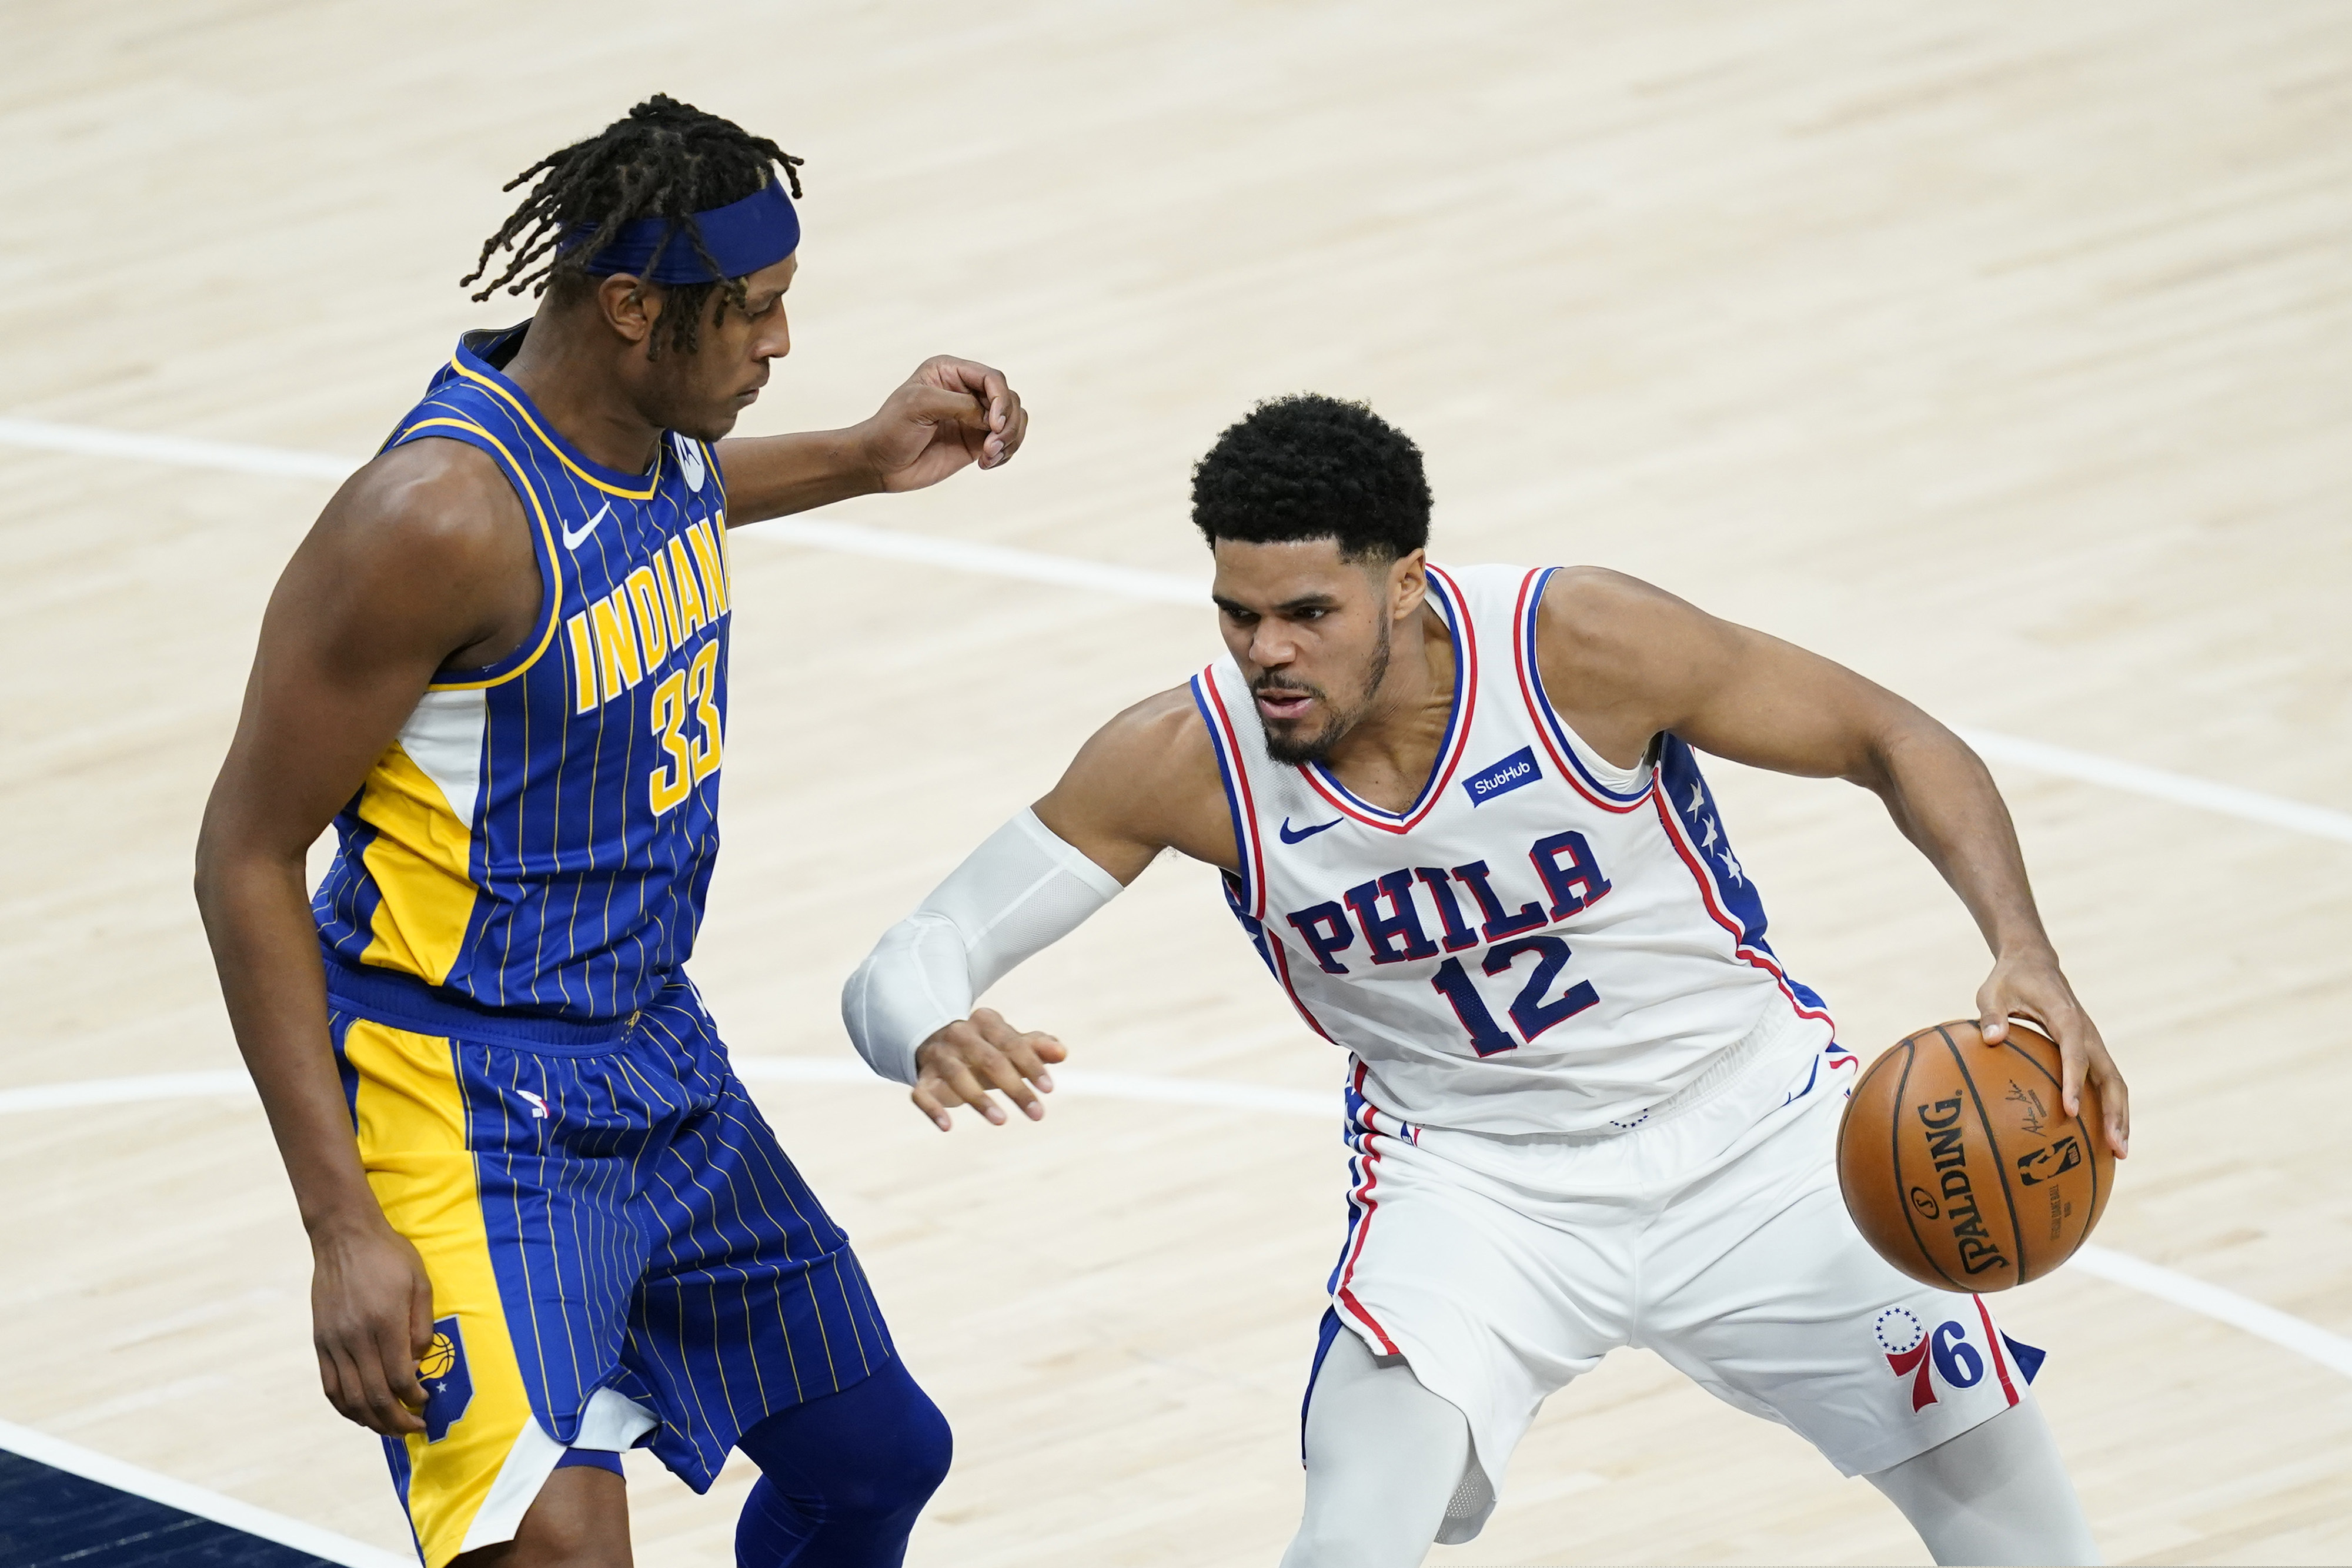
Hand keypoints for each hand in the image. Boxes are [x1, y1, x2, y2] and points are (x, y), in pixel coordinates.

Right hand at [310, 1213, 436, 1434]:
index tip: (427, 1403)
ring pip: (350, 1398)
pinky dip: (346, 1407)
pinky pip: (330, 1386)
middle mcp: (355, 1337)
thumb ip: (422, 1325)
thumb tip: (419, 1363)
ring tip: (391, 1428)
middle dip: (397, 1419)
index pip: (399, 1377)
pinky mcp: (320, 1342)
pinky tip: (361, 1414)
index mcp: (384, 1322)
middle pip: (374, 1396)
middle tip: (414, 1428)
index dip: (414, 1398)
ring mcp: (334, 1342)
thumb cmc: (389, 1256)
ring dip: (372, 1420)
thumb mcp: (419, 1283)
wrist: (344, 1236)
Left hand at [858, 356, 1028, 492]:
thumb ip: (960, 405)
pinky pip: (1007, 442)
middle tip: (992, 446)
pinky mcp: (976, 441)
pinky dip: (1006, 453)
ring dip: (1010, 440)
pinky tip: (987, 463)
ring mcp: (973, 417)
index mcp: (950, 372)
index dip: (1000, 400)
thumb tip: (994, 419)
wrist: (878, 464)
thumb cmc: (891, 429)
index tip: (994, 425)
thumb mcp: (920, 406)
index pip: (992, 378)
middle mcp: (965, 390)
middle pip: (1008, 398)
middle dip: (1008, 423)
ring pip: (1014, 420)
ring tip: (989, 457)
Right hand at [910, 1007, 1064, 1130]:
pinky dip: (932, 1109)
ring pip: (956, 1075)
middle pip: (989, 1060)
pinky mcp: (922, 1078)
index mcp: (985, 1022)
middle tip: (1038, 1113)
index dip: (1031, 1065)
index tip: (1049, 1089)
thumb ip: (1036, 1047)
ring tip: (1002, 1121)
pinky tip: (946, 1127)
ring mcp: (938, 1056)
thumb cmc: (985, 1047)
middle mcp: (960, 1035)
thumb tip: (1063, 1053)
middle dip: (1015, 1087)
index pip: (1011, 1043)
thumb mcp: (1010, 1044)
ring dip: (979, 1099)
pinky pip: (921, 1094)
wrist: (935, 1041)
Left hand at [1977, 948, 2129, 1158]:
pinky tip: (2103, 1137)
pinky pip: (2104, 1082)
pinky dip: (2109, 1108)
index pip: (2075, 1053)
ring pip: (2114, 1083)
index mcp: (2065, 1017)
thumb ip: (1991, 1014)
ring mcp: (2093, 1043)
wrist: (2034, 962)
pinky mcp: (2090, 1050)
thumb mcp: (1992, 992)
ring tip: (2119, 1153)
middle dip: (2115, 1112)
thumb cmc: (2009, 980)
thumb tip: (1991, 1039)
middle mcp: (2087, 1032)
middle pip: (2110, 1076)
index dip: (2074, 1082)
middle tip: (2115, 1148)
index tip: (2070, 1110)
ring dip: (2120, 1117)